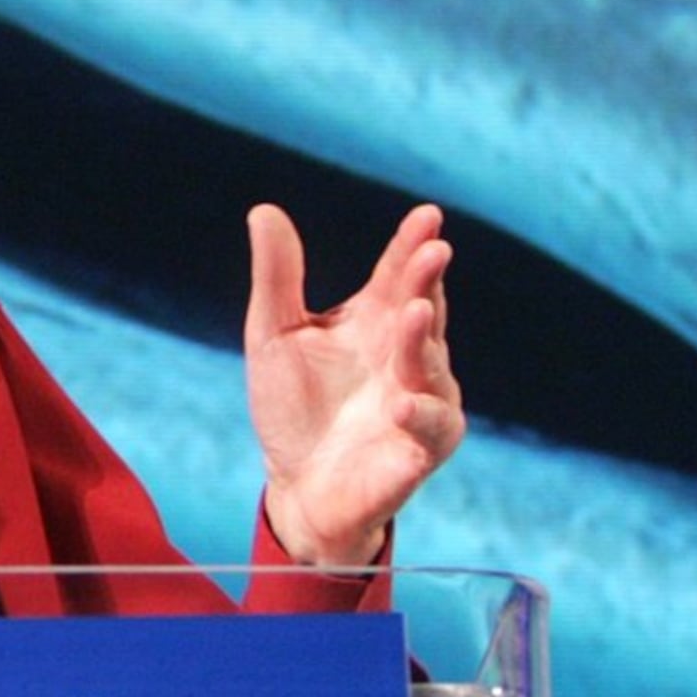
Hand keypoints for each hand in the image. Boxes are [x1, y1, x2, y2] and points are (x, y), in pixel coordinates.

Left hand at [246, 204, 461, 568]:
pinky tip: (401, 404)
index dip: (413, 245)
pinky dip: (421, 414)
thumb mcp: (274, 336)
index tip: (427, 214)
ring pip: (433, 367)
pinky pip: (431, 428)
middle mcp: (408, 356)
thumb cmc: (293, 407)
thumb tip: (263, 210)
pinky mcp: (421, 449)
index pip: (399, 276)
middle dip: (429, 281)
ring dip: (425, 341)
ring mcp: (421, 401)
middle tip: (433, 250)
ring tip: (414, 314)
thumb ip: (278, 277)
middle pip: (424, 311)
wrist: (297, 486)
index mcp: (377, 322)